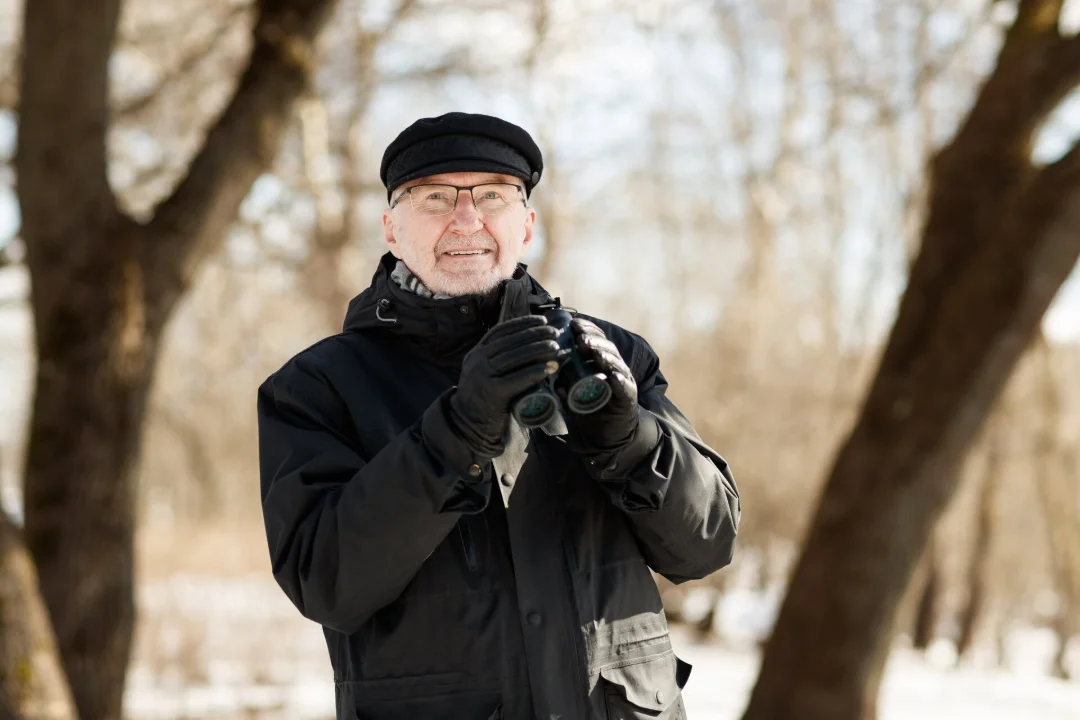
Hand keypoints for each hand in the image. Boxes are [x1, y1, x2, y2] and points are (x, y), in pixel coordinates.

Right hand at [449, 315, 559, 455]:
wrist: (466, 423)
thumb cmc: (482, 397)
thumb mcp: (483, 372)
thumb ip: (498, 359)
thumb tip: (529, 345)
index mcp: (476, 352)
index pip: (500, 331)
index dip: (523, 324)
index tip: (542, 320)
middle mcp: (477, 361)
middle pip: (509, 342)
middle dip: (534, 334)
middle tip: (554, 333)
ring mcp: (482, 376)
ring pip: (513, 357)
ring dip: (537, 350)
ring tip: (554, 347)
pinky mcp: (491, 393)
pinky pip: (515, 379)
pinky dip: (532, 373)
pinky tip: (546, 369)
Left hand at [564, 318, 639, 454]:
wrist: (608, 434)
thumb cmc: (590, 409)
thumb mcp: (572, 393)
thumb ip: (562, 385)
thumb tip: (547, 378)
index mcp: (601, 362)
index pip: (597, 339)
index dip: (587, 329)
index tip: (573, 324)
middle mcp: (615, 368)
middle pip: (607, 348)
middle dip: (594, 340)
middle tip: (580, 338)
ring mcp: (623, 382)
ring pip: (617, 365)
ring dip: (606, 357)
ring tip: (595, 353)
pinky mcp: (628, 399)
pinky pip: (625, 388)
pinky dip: (620, 382)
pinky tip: (613, 377)